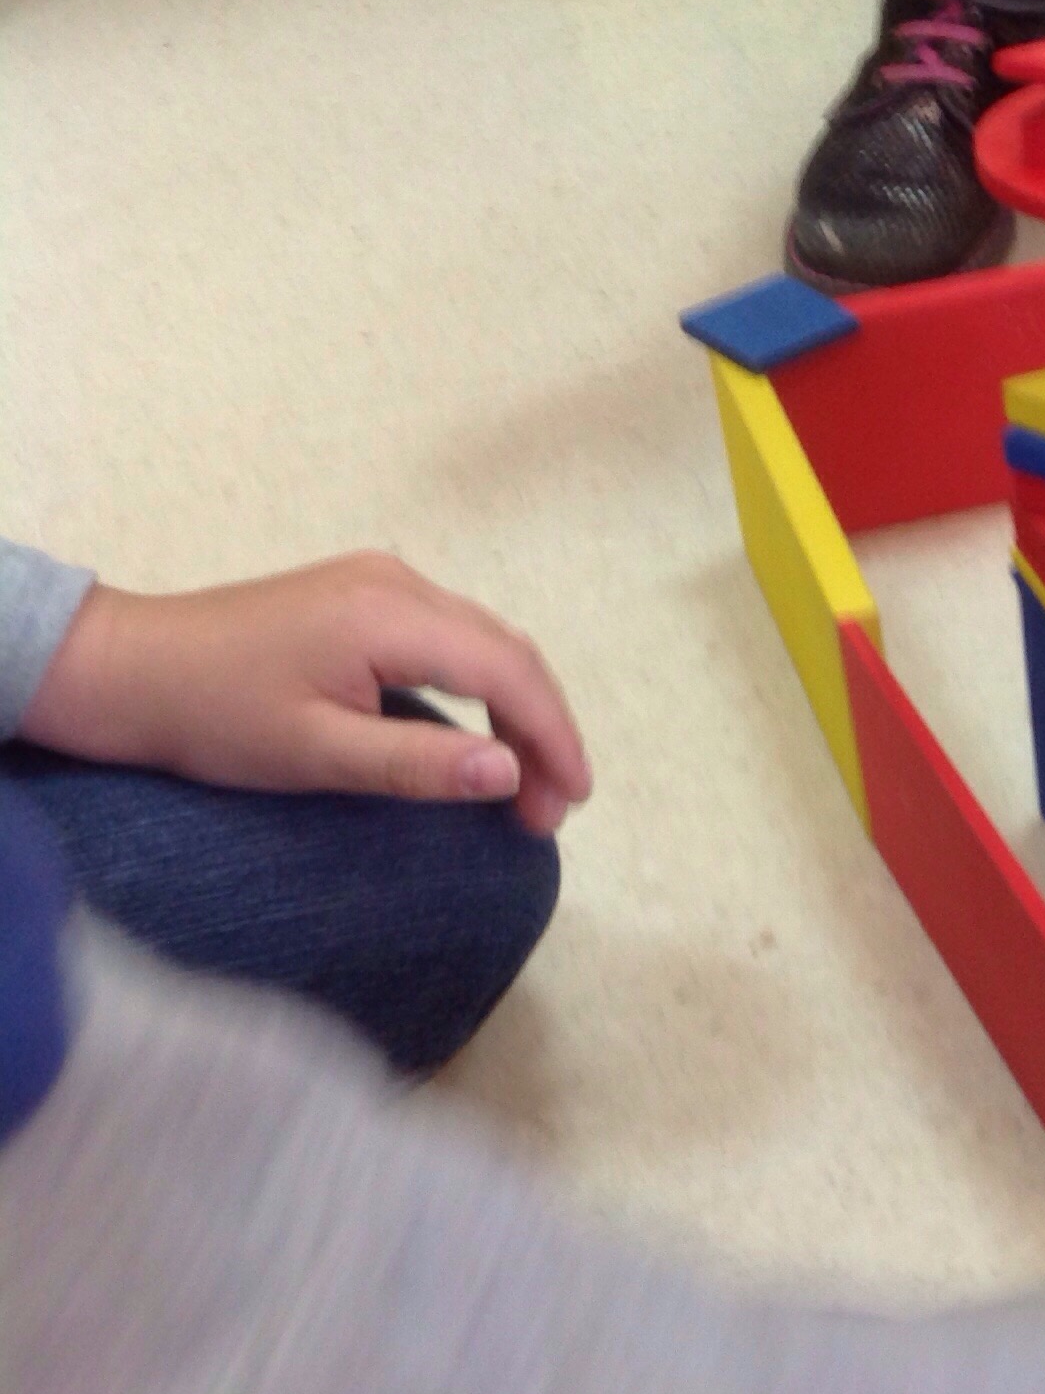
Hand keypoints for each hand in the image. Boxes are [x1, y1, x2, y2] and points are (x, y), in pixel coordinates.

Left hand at [20, 553, 591, 833]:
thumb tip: (511, 774)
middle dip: (543, 732)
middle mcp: (399, 583)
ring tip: (528, 784)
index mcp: (389, 616)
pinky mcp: (366, 595)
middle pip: (509, 652)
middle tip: (550, 811)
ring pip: (487, 642)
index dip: (552, 737)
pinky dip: (487, 689)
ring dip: (519, 711)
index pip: (507, 672)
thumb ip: (417, 764)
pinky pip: (455, 637)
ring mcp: (382, 582)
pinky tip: (486, 736)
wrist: (125, 667)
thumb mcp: (314, 753)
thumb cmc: (211, 717)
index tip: (570, 801)